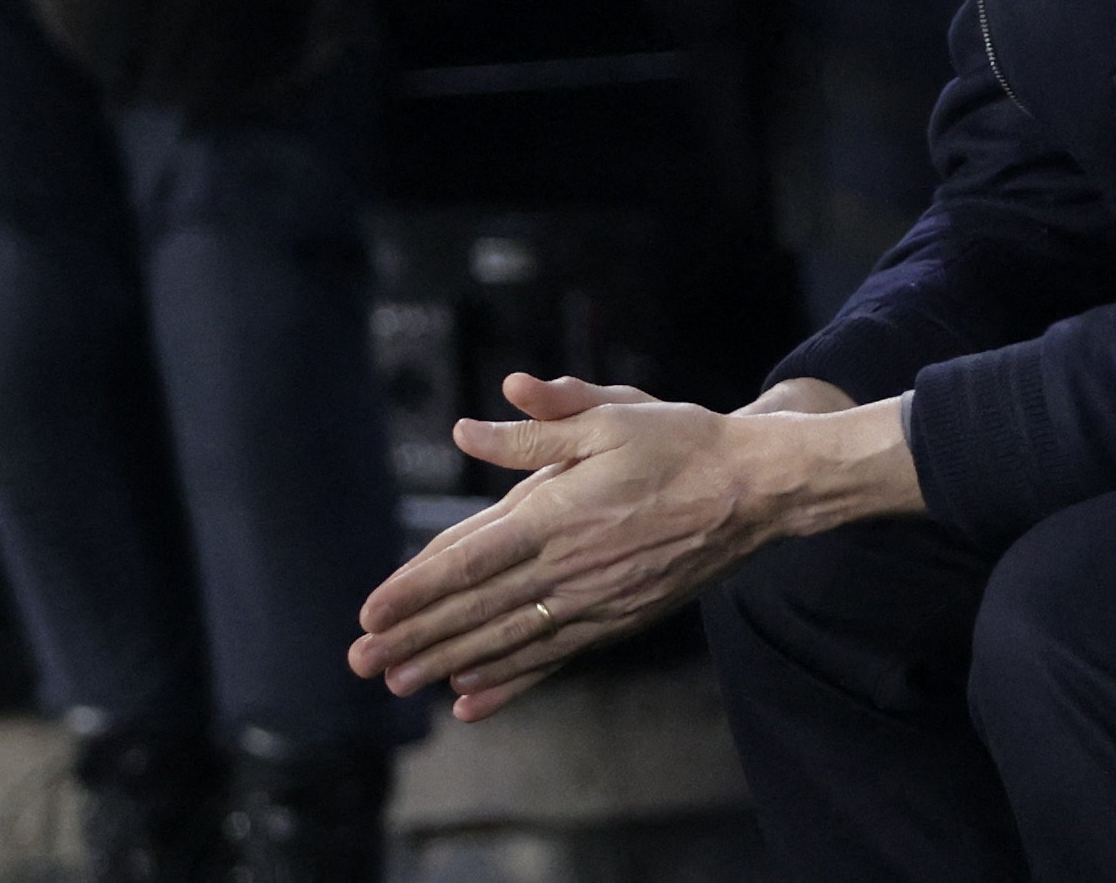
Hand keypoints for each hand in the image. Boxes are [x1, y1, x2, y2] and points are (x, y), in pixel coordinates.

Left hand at [348, 372, 917, 721]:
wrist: (754, 489)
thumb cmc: (680, 443)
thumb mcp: (608, 417)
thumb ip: (535, 428)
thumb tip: (468, 429)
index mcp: (560, 511)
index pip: (471, 558)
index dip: (416, 586)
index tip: (370, 611)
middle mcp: (571, 566)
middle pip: (478, 610)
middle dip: (415, 636)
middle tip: (362, 661)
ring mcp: (596, 600)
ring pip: (509, 640)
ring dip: (450, 662)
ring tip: (399, 683)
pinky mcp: (618, 619)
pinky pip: (554, 656)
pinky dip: (511, 680)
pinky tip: (473, 698)